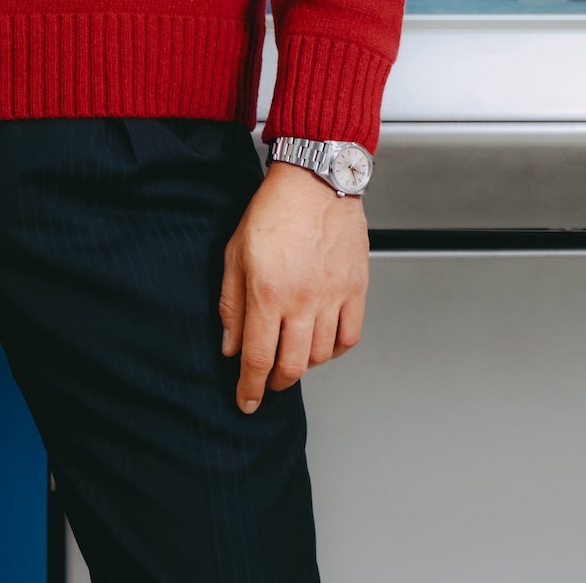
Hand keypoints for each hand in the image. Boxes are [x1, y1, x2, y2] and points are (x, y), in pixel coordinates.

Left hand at [218, 157, 367, 414]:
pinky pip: (349, 337)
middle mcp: (302, 301)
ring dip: (304, 365)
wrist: (315, 181)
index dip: (249, 388)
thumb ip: (231, 304)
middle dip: (274, 383)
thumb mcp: (235, 253)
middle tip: (266, 384)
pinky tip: (322, 343)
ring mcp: (332, 298)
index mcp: (267, 292)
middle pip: (291, 366)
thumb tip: (230, 346)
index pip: (257, 358)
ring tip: (291, 356)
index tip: (245, 402)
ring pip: (321, 357)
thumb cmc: (273, 210)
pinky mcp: (355, 290)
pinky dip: (335, 350)